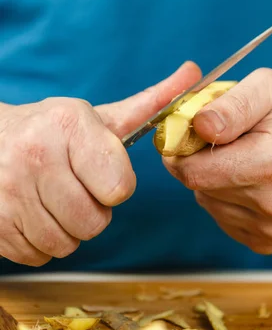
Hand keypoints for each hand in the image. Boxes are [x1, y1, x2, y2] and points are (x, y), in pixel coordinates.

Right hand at [0, 61, 200, 265]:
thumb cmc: (53, 130)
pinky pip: (38, 255)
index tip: (102, 172)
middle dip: (93, 210)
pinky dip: (42, 242)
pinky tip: (35, 211)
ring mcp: (9, 192)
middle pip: (94, 223)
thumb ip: (151, 102)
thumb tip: (194, 73)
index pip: (119, 188)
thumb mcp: (99, 116)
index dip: (117, 186)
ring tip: (55, 198)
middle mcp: (35, 156)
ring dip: (68, 229)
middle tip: (77, 187)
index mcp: (69, 125)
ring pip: (66, 244)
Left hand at [163, 68, 271, 254]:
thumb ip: (232, 103)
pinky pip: (221, 215)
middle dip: (198, 158)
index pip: (194, 171)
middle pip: (197, 185)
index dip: (182, 148)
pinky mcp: (266, 241)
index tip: (191, 130)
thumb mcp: (269, 86)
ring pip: (207, 200)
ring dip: (213, 176)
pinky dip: (224, 195)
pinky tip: (249, 177)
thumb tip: (199, 126)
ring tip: (242, 155)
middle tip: (221, 137)